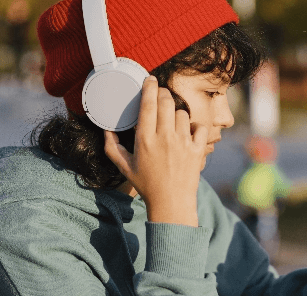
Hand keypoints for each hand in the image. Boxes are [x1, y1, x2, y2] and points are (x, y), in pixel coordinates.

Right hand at [104, 76, 207, 226]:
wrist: (172, 203)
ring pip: (182, 113)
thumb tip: (106, 130)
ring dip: (176, 113)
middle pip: (166, 102)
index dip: (149, 88)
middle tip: (160, 95)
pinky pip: (200, 127)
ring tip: (172, 121)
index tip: (150, 80)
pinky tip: (188, 132)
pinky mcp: (198, 149)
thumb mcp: (124, 167)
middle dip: (163, 94)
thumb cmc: (147, 185)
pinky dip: (195, 126)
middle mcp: (165, 138)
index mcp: (145, 140)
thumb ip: (112, 147)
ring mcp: (183, 143)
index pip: (148, 104)